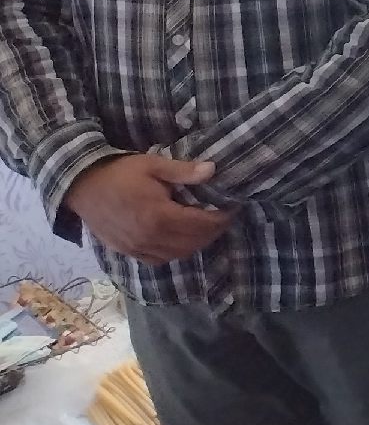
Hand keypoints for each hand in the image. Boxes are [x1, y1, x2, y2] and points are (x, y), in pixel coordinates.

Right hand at [63, 154, 232, 262]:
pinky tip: (180, 240)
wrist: (80, 186)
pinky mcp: (126, 252)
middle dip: (212, 232)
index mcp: (159, 216)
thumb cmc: (119, 173)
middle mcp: (149, 237)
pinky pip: (158, 260)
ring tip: (204, 228)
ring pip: (177, 255)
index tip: (231, 209)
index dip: (220, 219)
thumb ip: (184, 171)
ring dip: (195, 244)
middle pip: (193, 243)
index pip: (201, 225)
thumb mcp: (153, 165)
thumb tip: (213, 170)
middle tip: (220, 219)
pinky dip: (175, 253)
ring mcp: (137, 248)